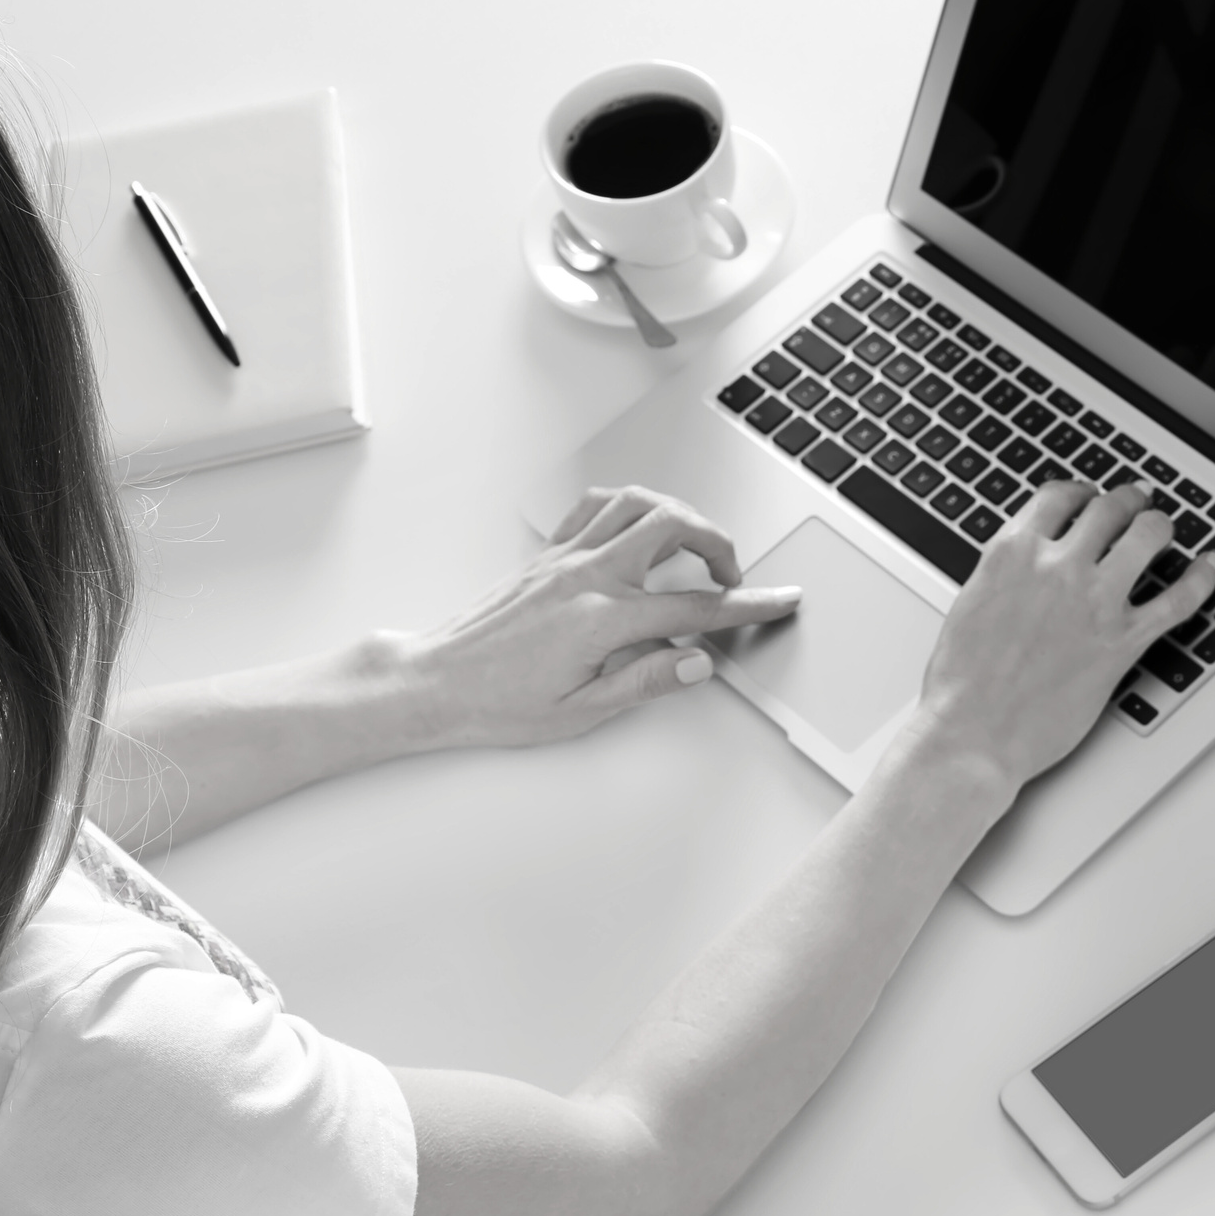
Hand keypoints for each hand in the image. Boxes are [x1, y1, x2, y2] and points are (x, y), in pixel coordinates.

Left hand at [400, 485, 802, 749]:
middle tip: (732, 573)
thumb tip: (697, 664)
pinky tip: (638, 530)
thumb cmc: (498, 704)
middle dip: (718, 541)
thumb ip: (647, 681)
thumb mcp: (582, 712)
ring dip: (676, 513)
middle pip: (673, 527)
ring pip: (636, 503)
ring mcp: (564, 559)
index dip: (747, 604)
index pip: (694, 607)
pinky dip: (629, 508)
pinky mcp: (546, 556)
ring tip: (693, 541)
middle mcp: (586, 576)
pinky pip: (595, 508)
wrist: (435, 683)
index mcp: (603, 621)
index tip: (779, 600)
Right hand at [905, 481, 1214, 794]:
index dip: (1082, 490)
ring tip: (1162, 528)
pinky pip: (1178, 599)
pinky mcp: (1123, 642)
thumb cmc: (962, 683)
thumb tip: (1027, 563)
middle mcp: (1057, 566)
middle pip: (1108, 507)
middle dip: (1126, 500)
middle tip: (1135, 501)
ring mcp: (1094, 601)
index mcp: (1013, 552)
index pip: (1059, 495)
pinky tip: (1211, 566)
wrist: (972, 732)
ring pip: (1147, 536)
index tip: (1089, 496)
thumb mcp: (971, 602)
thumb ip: (1006, 572)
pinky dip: (1202, 578)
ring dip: (1159, 525)